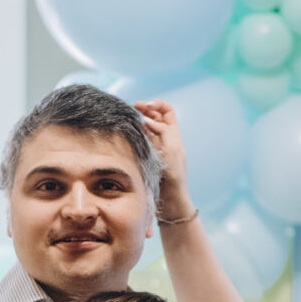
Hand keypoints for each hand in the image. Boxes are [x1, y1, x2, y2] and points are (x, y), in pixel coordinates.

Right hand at [134, 100, 191, 216]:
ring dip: (138, 119)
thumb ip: (162, 131)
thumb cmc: (173, 175)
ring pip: (145, 127)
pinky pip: (139, 140)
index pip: (167, 112)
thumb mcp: (172, 149)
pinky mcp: (145, 157)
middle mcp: (163, 139)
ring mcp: (153, 147)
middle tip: (133, 106)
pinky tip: (127, 131)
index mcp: (173, 134)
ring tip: (128, 116)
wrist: (169, 197)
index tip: (147, 105)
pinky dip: (134, 133)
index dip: (158, 104)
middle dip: (145, 108)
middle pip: (154, 116)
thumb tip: (146, 120)